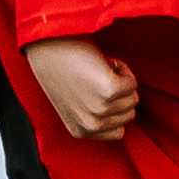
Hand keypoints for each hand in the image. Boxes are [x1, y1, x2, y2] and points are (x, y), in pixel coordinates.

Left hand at [26, 34, 140, 146]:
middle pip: (128, 114)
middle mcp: (91, 125)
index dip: (113, 107)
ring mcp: (100, 108)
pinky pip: (132, 83)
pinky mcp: (109, 89)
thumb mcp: (75, 103)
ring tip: (99, 69)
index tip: (98, 92)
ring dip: (120, 80)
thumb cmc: (59, 67)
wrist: (46, 47)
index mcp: (80, 131)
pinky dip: (122, 69)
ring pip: (132, 98)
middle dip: (118, 94)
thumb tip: (125, 109)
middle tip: (96, 77)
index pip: (118, 131)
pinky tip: (104, 62)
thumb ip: (94, 114)